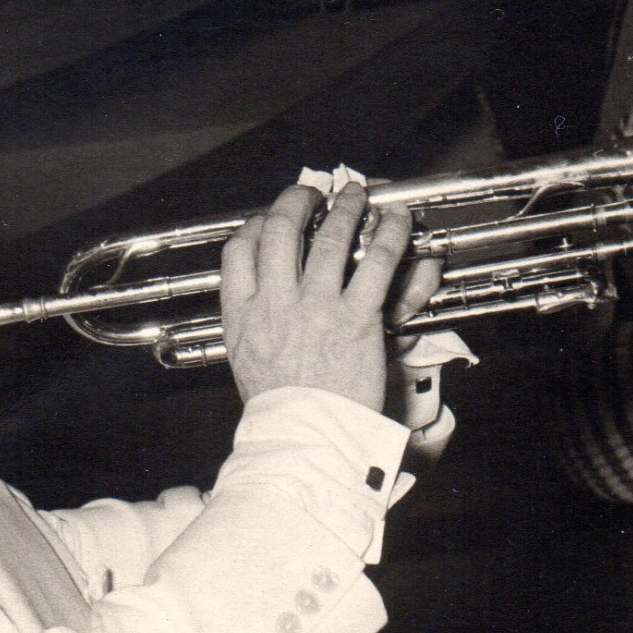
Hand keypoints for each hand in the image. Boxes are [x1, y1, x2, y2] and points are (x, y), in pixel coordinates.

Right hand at [219, 181, 413, 411]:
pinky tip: (395, 220)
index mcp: (241, 315)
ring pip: (329, 238)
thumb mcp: (245, 360)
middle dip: (296, 202)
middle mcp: (275, 303)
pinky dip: (390, 235)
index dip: (255, 225)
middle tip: (311, 195)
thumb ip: (249, 322)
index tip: (268, 220)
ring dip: (345, 209)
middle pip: (280, 231)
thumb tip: (258, 297)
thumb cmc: (280, 408)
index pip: (237, 251)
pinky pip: (377, 264)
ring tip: (354, 196)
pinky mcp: (356, 319)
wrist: (305, 437)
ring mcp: (316, 308)